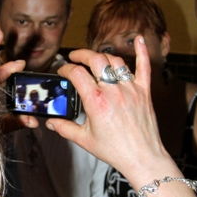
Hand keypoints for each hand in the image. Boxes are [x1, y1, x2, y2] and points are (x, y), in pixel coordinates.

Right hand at [46, 37, 172, 189]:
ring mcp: (131, 89)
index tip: (62, 71)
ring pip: (115, 62)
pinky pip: (145, 66)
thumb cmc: (115, 150)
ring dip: (102, 57)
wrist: (142, 158)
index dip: (65, 68)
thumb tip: (51, 122)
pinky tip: (138, 39)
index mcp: (96, 101)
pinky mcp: (144, 91)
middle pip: (95, 60)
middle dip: (81, 54)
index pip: (76, 74)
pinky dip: (141, 51)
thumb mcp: (84, 140)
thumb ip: (64, 128)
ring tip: (94, 59)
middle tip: (74, 57)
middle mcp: (113, 91)